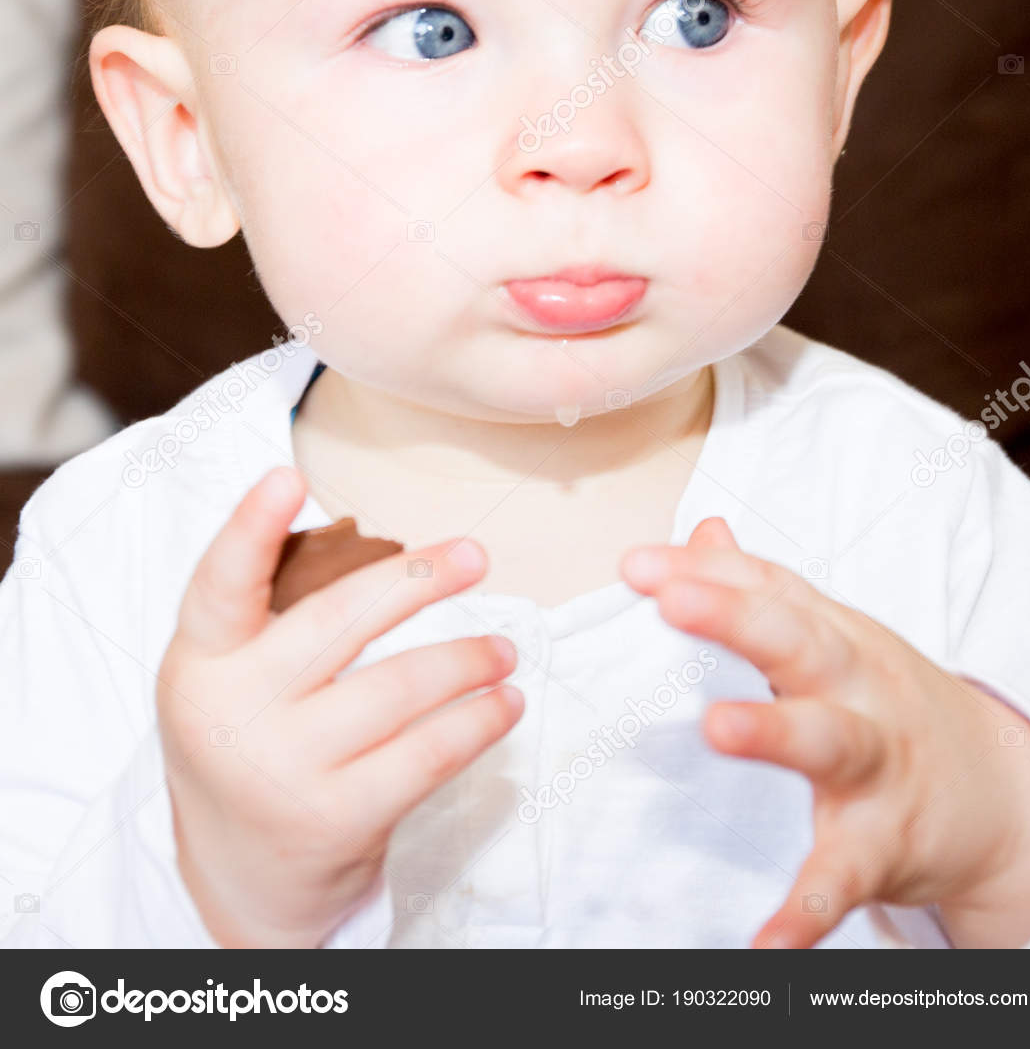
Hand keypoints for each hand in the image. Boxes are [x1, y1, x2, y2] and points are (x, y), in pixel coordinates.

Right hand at [158, 465, 522, 947]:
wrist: (242, 875)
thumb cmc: (251, 737)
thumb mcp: (230, 674)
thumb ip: (273, 612)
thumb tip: (386, 543)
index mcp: (201, 660)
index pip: (220, 585)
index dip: (250, 528)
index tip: (285, 476)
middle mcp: (234, 713)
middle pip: (339, 622)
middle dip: (418, 580)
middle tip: (475, 555)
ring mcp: (284, 770)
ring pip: (399, 687)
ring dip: (468, 658)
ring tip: (504, 648)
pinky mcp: (337, 819)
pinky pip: (428, 753)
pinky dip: (479, 721)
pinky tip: (504, 702)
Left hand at [621, 516, 1029, 948]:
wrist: (994, 794)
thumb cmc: (885, 705)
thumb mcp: (834, 639)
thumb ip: (763, 589)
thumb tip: (703, 532)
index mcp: (835, 637)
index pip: (767, 588)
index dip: (702, 571)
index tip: (634, 566)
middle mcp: (856, 689)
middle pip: (798, 642)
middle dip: (737, 618)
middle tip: (673, 603)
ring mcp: (875, 764)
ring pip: (826, 739)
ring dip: (771, 731)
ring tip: (716, 727)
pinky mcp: (883, 843)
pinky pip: (841, 877)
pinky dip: (805, 911)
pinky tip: (766, 939)